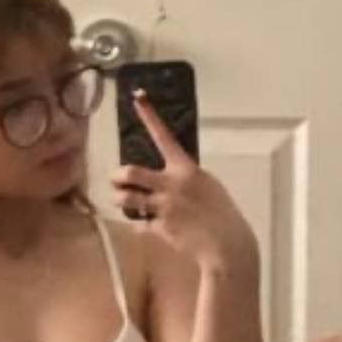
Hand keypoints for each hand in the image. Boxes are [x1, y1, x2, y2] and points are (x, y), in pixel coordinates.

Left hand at [110, 89, 258, 272]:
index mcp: (186, 169)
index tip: (137, 97)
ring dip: (119, 199)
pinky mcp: (159, 227)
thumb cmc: (221, 214)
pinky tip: (145, 225)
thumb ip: (186, 178)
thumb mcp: (207, 186)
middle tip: (115, 178)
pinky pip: (139, 224)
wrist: (226, 245)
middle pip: (131, 172)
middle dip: (117, 175)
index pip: (164, 136)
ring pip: (127, 198)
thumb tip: (169, 176)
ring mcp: (163, 207)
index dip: (149, 116)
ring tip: (119, 199)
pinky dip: (139, 224)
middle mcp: (171, 184)